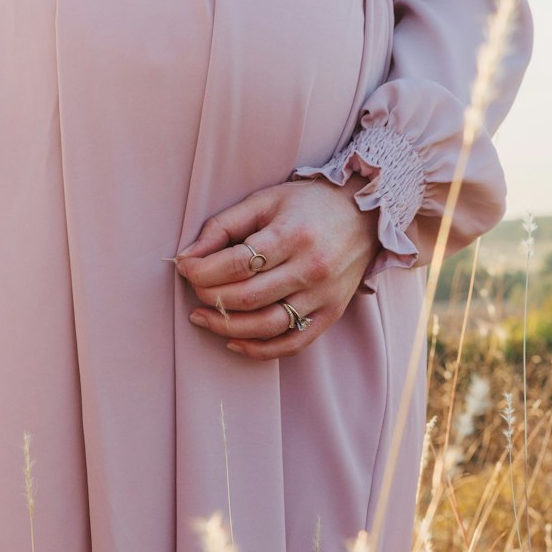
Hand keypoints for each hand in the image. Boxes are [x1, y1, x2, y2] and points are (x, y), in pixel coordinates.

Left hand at [175, 173, 378, 358]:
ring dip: (226, 327)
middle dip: (209, 297)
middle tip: (193, 290)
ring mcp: (323, 295)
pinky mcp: (331, 313)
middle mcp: (311, 268)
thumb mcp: (265, 201)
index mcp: (292, 235)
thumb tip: (187, 257)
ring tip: (202, 317)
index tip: (185, 268)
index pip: (237, 264)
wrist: (365, 215)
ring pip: (266, 325)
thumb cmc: (308, 205)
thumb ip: (223, 226)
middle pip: (247, 297)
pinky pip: (292, 343)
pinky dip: (259, 350)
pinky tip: (233, 341)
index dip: (202, 271)